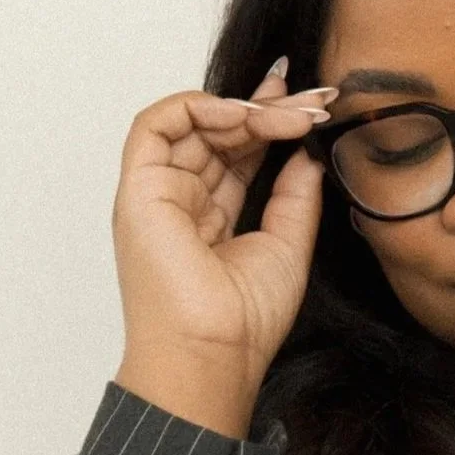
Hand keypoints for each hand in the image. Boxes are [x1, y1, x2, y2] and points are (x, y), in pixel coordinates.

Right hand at [111, 61, 336, 437]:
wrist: (213, 355)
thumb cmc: (243, 323)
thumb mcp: (288, 245)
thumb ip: (296, 194)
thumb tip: (307, 148)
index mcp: (209, 218)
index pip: (239, 152)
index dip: (272, 122)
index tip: (314, 107)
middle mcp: (180, 202)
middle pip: (222, 134)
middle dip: (269, 109)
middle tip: (315, 100)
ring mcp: (157, 194)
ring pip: (194, 124)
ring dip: (246, 109)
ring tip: (289, 113)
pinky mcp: (138, 190)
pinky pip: (155, 125)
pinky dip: (197, 107)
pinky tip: (244, 116)